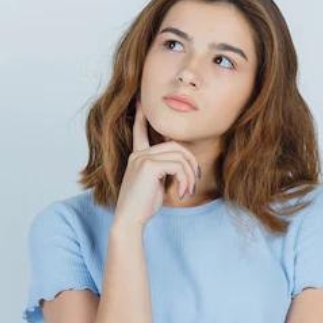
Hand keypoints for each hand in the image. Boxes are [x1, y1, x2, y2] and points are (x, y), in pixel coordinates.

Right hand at [113, 95, 201, 227]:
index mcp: (137, 157)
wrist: (129, 220)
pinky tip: (181, 193)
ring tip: (187, 191)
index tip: (140, 102)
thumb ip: (164, 170)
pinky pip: (179, 166)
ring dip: (190, 176)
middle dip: (191, 164)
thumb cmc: (142, 207)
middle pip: (176, 146)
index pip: (140, 132)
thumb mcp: (155, 184)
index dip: (142, 117)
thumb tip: (182, 163)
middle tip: (193, 183)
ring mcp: (142, 158)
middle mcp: (138, 154)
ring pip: (180, 156)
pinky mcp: (148, 166)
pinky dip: (185, 180)